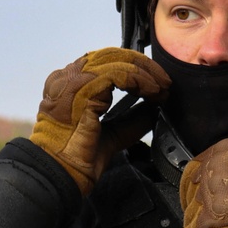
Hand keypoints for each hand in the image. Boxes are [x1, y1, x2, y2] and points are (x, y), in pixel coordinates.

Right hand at [29, 48, 170, 193]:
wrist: (62, 172)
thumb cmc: (78, 157)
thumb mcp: (112, 133)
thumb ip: (131, 119)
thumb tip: (154, 107)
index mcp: (70, 85)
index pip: (105, 63)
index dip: (134, 69)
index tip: (156, 85)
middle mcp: (68, 77)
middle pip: (111, 56)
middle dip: (143, 66)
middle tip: (165, 82)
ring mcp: (72, 79)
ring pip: (116, 60)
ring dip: (145, 73)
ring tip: (162, 88)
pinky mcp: (81, 86)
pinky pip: (117, 73)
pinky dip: (139, 80)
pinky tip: (152, 91)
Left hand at [167, 137, 227, 227]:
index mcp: (227, 151)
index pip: (195, 169)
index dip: (196, 187)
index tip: (200, 199)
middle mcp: (213, 169)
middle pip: (192, 193)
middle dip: (194, 209)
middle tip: (200, 222)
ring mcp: (210, 195)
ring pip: (191, 215)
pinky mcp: (211, 221)